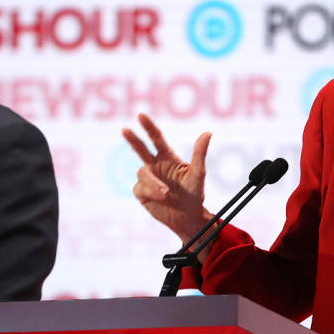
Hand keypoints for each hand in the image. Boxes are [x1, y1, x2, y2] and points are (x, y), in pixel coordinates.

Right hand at [122, 113, 212, 254]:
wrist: (187, 217)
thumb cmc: (194, 194)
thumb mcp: (198, 174)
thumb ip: (199, 154)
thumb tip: (208, 133)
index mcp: (168, 157)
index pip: (156, 138)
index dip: (148, 127)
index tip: (141, 115)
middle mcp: (155, 165)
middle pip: (140, 149)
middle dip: (132, 139)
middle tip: (125, 129)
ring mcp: (147, 179)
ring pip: (143, 173)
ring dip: (153, 183)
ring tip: (166, 193)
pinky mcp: (141, 192)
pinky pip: (140, 188)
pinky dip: (150, 192)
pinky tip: (160, 198)